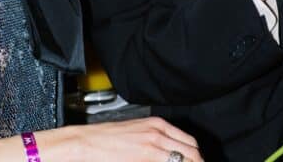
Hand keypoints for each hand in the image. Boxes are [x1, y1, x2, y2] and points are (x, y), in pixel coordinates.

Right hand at [68, 117, 201, 161]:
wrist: (85, 143)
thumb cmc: (105, 138)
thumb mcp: (137, 132)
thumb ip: (157, 140)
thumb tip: (170, 153)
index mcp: (157, 125)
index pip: (190, 142)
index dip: (196, 157)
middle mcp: (157, 134)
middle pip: (192, 153)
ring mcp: (152, 148)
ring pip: (183, 160)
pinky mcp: (145, 158)